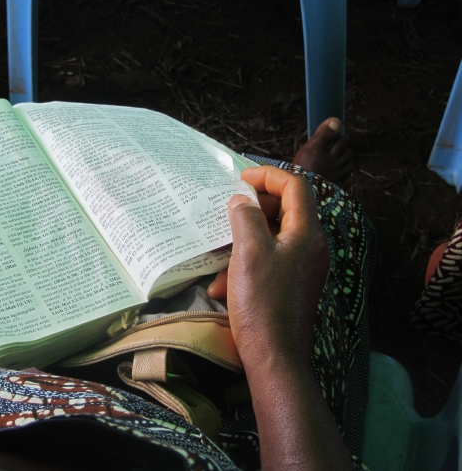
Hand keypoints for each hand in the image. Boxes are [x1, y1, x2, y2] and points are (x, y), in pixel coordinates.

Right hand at [208, 166, 328, 367]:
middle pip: (286, 209)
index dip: (268, 176)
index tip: (241, 178)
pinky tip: (224, 285)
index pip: (295, 187)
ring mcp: (303, 267)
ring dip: (245, 240)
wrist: (275, 357)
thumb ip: (246, 218)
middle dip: (254, 208)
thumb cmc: (262, 302)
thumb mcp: (249, 252)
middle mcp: (311, 247)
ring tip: (221, 255)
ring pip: (273, 237)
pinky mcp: (292, 285)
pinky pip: (270, 261)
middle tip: (230, 210)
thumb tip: (242, 201)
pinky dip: (247, 264)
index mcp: (307, 234)